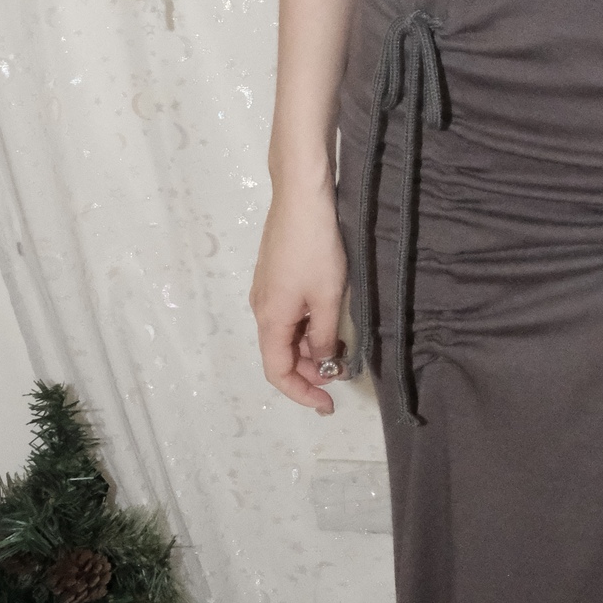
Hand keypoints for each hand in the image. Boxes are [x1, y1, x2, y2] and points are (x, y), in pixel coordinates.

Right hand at [250, 183, 348, 414]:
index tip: (327, 404)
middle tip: (341, 376)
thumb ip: (324, 336)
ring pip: (285, 335)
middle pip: (280, 355)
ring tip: (339, 352)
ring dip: (309, 350)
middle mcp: (261, 309)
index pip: (277, 372)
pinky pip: (287, 316)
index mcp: (271, 319)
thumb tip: (322, 362)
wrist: (301, 198)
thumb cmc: (316, 248)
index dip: (301, 393)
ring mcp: (266, 292)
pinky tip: (327, 324)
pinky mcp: (274, 277)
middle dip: (309, 372)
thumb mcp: (328, 297)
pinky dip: (306, 329)